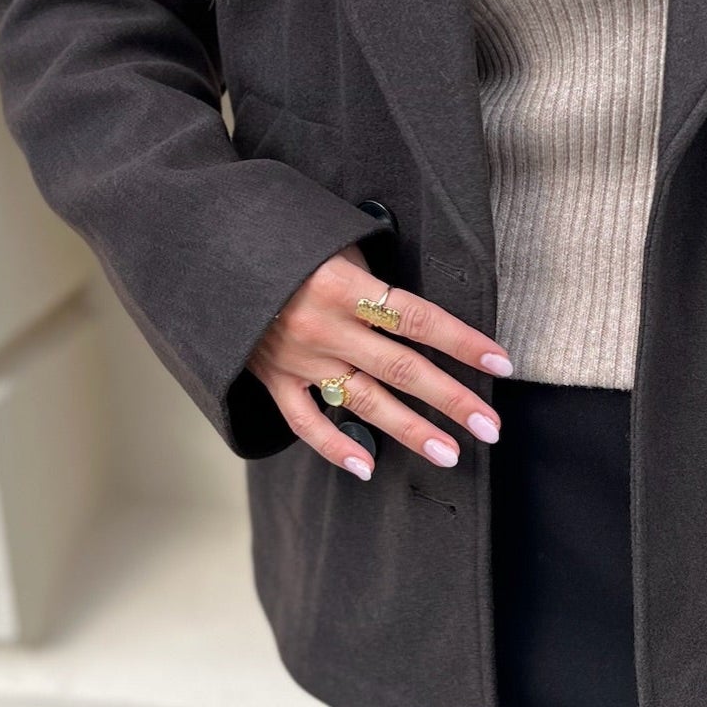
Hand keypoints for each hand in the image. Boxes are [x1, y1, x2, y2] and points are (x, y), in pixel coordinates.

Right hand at [247, 243, 512, 479]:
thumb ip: (373, 279)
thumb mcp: (331, 241)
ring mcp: (298, 358)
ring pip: (363, 402)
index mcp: (341, 286)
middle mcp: (323, 327)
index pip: (417, 318)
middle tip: (490, 426)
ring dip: (409, 430)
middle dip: (450, 399)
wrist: (206, 253)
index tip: (501, 363)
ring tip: (450, 453)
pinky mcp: (272, 379)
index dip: (461, 341)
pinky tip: (367, 466)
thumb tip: (421, 311)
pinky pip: (305, 422)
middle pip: (401, 368)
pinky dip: (335, 446)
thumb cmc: (283, 239)